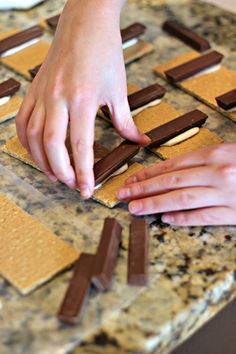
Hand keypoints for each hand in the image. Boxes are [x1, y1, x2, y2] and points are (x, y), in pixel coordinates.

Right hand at [16, 0, 147, 198]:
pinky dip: (27, 142)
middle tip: (72, 184)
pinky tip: (38, 152)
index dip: (84, 173)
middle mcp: (58, 98)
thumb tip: (141, 142)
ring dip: (42, 161)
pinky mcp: (34, 90)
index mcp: (83, 99)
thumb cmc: (105, 52)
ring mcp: (42, 94)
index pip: (80, 146)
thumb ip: (126, 121)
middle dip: (62, 172)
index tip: (88, 191)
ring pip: (33, 137)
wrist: (85, 21)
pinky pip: (23, 122)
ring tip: (55, 175)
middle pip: (52, 146)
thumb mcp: (119, 89)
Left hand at [117, 143, 235, 225]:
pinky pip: (204, 216)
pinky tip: (165, 218)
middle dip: (143, 188)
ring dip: (155, 204)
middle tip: (123, 194)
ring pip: (182, 199)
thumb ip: (204, 161)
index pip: (173, 165)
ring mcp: (224, 194)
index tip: (131, 180)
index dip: (148, 174)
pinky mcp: (233, 213)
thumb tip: (175, 173)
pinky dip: (183, 218)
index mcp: (214, 154)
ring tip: (135, 208)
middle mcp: (216, 173)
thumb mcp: (229, 152)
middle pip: (171, 181)